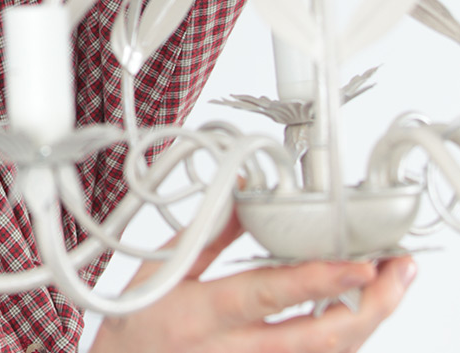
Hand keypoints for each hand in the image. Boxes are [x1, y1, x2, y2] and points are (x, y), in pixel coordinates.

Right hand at [88, 215, 415, 352]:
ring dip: (366, 322)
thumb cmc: (135, 324)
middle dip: (368, 306)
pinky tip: (357, 316)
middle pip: (317, 337)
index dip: (319, 279)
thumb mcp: (160, 271)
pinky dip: (342, 339)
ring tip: (391, 287)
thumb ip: (206, 235)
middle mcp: (235, 348)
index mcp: (204, 313)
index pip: (270, 294)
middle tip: (398, 274)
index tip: (360, 263)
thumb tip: (241, 196)